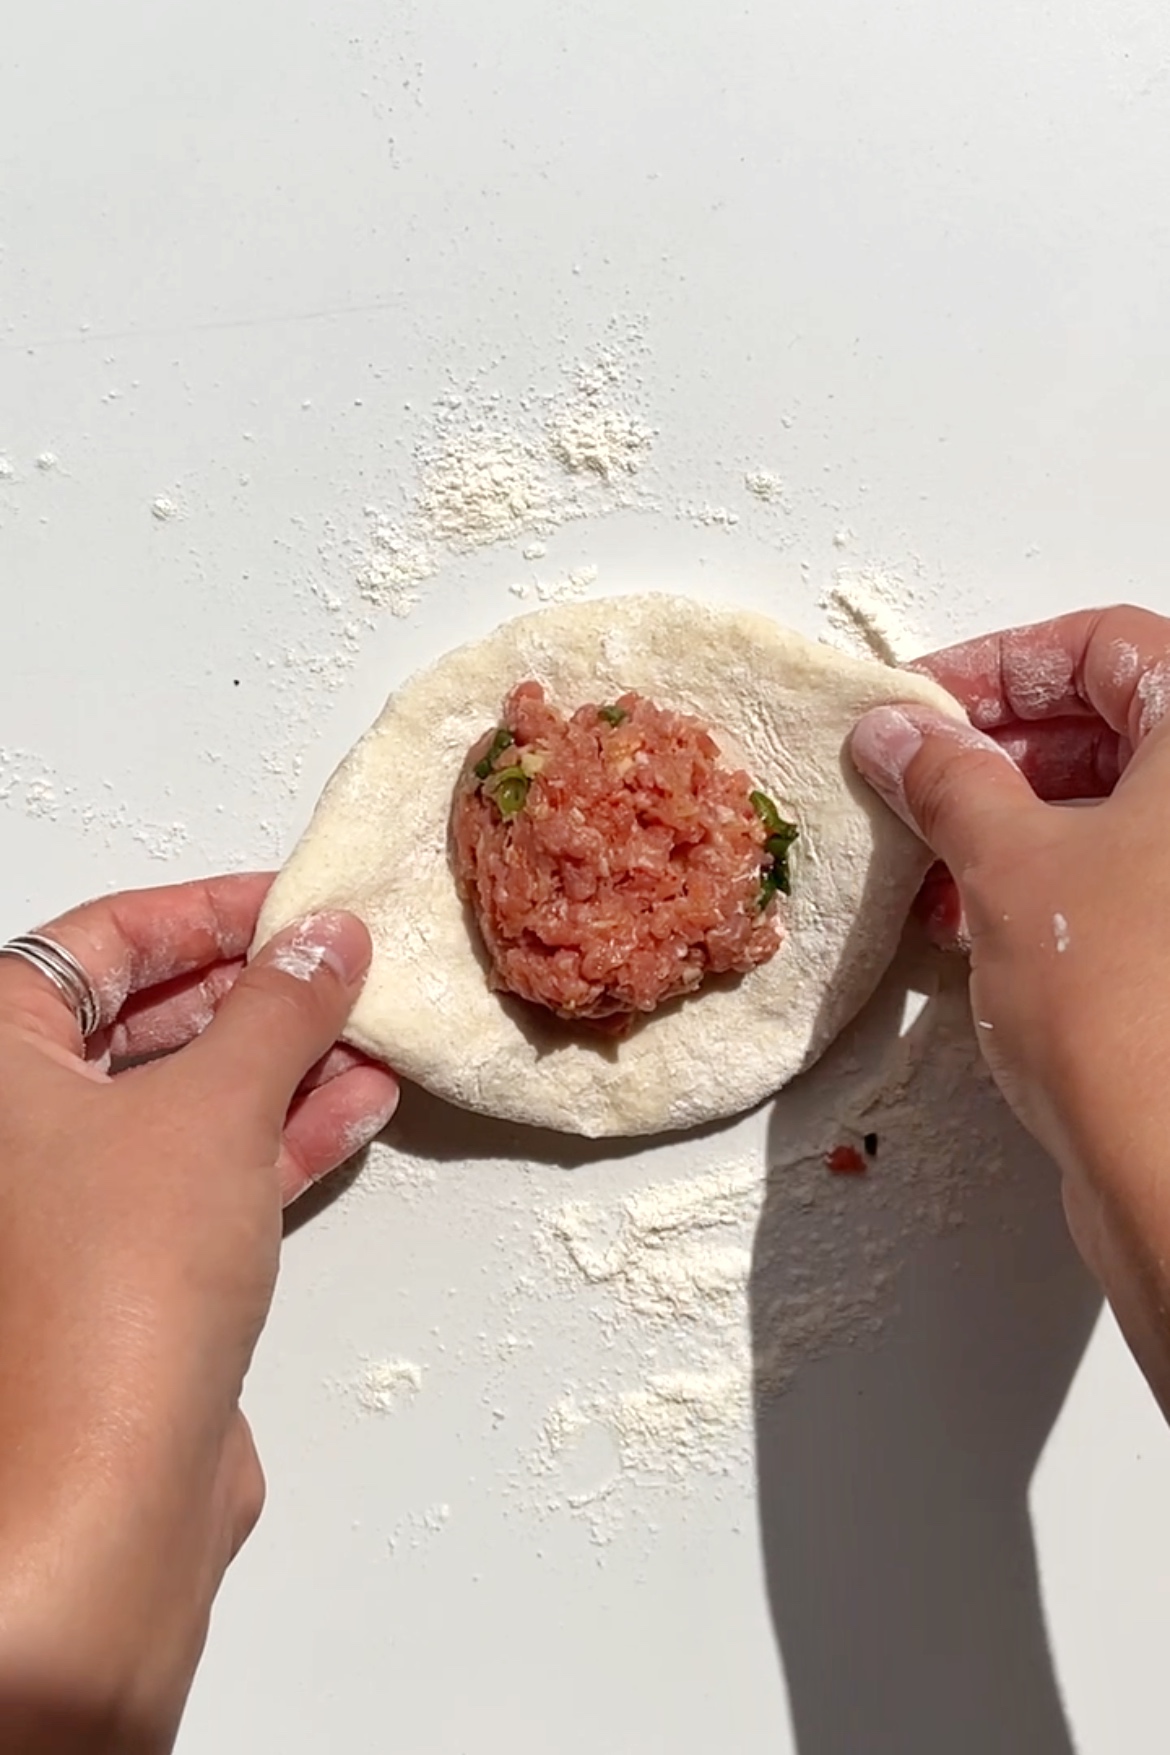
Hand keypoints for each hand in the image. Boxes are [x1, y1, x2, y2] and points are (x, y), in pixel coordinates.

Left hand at [0, 875, 397, 1749]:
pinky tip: (359, 1104)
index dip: (201, 911)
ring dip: (280, 1062)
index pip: (93, 944)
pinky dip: (280, 1135)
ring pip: (182, 1100)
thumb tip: (327, 938)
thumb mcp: (212, 1108)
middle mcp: (15, 1132)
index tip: (293, 901)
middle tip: (342, 961)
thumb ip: (278, 1008)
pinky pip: (207, 1172)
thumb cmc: (121, 1285)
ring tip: (372, 1028)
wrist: (108, 1494)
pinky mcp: (127, 1274)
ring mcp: (68, 1206)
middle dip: (252, 990)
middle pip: (138, 1019)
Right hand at [850, 606, 1169, 1417]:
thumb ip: (946, 777)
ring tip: (924, 861)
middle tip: (908, 781)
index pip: (1109, 645)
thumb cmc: (1123, 1005)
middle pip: (1110, 724)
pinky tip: (964, 920)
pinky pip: (1111, 881)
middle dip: (994, 751)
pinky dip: (1037, 883)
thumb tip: (896, 731)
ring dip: (1005, 822)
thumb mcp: (1009, 865)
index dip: (1004, 662)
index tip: (919, 705)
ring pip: (1105, 810)